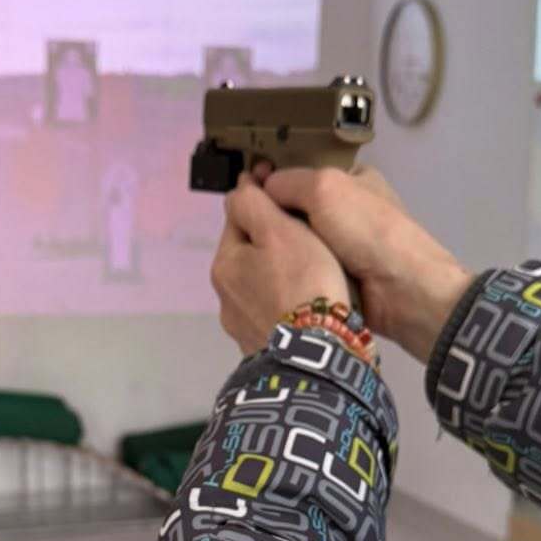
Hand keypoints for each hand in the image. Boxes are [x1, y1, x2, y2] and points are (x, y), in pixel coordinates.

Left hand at [211, 176, 349, 353]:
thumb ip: (254, 203)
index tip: (281, 183)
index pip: (237, 216)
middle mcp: (224, 297)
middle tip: (303, 229)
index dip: (259, 196)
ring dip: (276, 273)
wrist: (317, 357)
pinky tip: (305, 304)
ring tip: (309, 270)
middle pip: (247, 253)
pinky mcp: (262, 351)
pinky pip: (272, 313)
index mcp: (225, 263)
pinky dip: (284, 302)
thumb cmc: (302, 284)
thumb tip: (238, 186)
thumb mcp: (279, 231)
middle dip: (268, 238)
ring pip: (259, 285)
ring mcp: (241, 328)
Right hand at [261, 165, 470, 363]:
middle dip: (273, 214)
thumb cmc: (366, 231)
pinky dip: (290, 267)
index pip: (303, 173)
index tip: (246, 190)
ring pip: (299, 239)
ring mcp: (344, 245)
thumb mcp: (325, 189)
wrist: (402, 290)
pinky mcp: (339, 275)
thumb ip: (287, 182)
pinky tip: (268, 271)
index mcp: (352, 178)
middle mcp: (348, 209)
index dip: (274, 179)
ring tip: (247, 249)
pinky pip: (305, 265)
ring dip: (279, 244)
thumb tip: (259, 187)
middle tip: (239, 224)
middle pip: (297, 206)